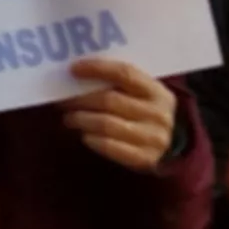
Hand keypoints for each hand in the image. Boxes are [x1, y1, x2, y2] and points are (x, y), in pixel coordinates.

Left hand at [61, 59, 177, 173]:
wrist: (165, 148)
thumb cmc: (143, 114)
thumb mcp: (140, 96)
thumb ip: (117, 84)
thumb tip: (77, 73)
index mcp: (157, 92)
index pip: (125, 73)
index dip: (97, 69)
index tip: (73, 69)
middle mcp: (158, 114)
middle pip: (110, 100)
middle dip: (81, 99)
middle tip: (63, 101)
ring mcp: (153, 138)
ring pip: (106, 123)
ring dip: (82, 119)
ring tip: (69, 118)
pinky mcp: (145, 159)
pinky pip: (110, 146)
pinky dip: (92, 139)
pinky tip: (85, 136)